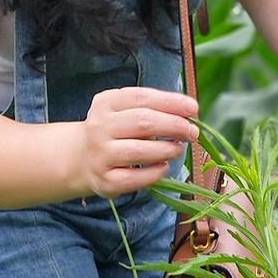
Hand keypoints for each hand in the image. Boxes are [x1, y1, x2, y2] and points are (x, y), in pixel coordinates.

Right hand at [72, 87, 199, 199]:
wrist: (83, 159)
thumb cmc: (117, 131)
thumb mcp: (127, 111)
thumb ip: (155, 108)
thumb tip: (190, 110)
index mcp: (106, 102)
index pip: (142, 97)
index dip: (171, 102)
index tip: (193, 108)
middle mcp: (99, 126)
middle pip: (142, 122)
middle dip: (174, 125)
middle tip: (192, 132)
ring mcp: (100, 154)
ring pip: (139, 151)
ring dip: (167, 149)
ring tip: (178, 148)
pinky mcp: (105, 180)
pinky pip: (136, 178)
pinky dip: (155, 172)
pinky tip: (164, 166)